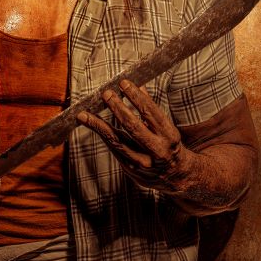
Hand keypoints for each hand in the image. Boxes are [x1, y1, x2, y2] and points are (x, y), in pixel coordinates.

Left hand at [77, 79, 193, 193]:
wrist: (175, 177)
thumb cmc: (168, 146)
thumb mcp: (166, 128)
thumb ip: (151, 110)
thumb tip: (138, 87)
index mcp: (169, 136)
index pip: (151, 113)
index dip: (136, 97)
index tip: (124, 83)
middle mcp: (156, 150)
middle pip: (133, 127)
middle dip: (118, 108)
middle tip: (106, 94)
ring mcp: (142, 162)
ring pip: (116, 141)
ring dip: (98, 125)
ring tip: (84, 114)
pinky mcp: (130, 169)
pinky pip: (113, 148)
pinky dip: (102, 134)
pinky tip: (91, 124)